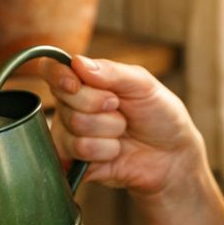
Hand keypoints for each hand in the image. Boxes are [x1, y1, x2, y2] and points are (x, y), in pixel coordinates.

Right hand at [40, 55, 206, 198]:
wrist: (171, 156)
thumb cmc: (160, 115)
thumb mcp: (144, 85)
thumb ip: (111, 71)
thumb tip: (77, 62)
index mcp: (84, 80)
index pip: (51, 70)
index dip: (58, 76)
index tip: (76, 84)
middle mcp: (71, 106)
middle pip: (65, 100)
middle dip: (100, 105)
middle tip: (120, 110)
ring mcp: (71, 134)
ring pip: (75, 126)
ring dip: (109, 131)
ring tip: (122, 133)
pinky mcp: (74, 161)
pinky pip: (78, 152)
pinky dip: (105, 151)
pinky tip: (115, 152)